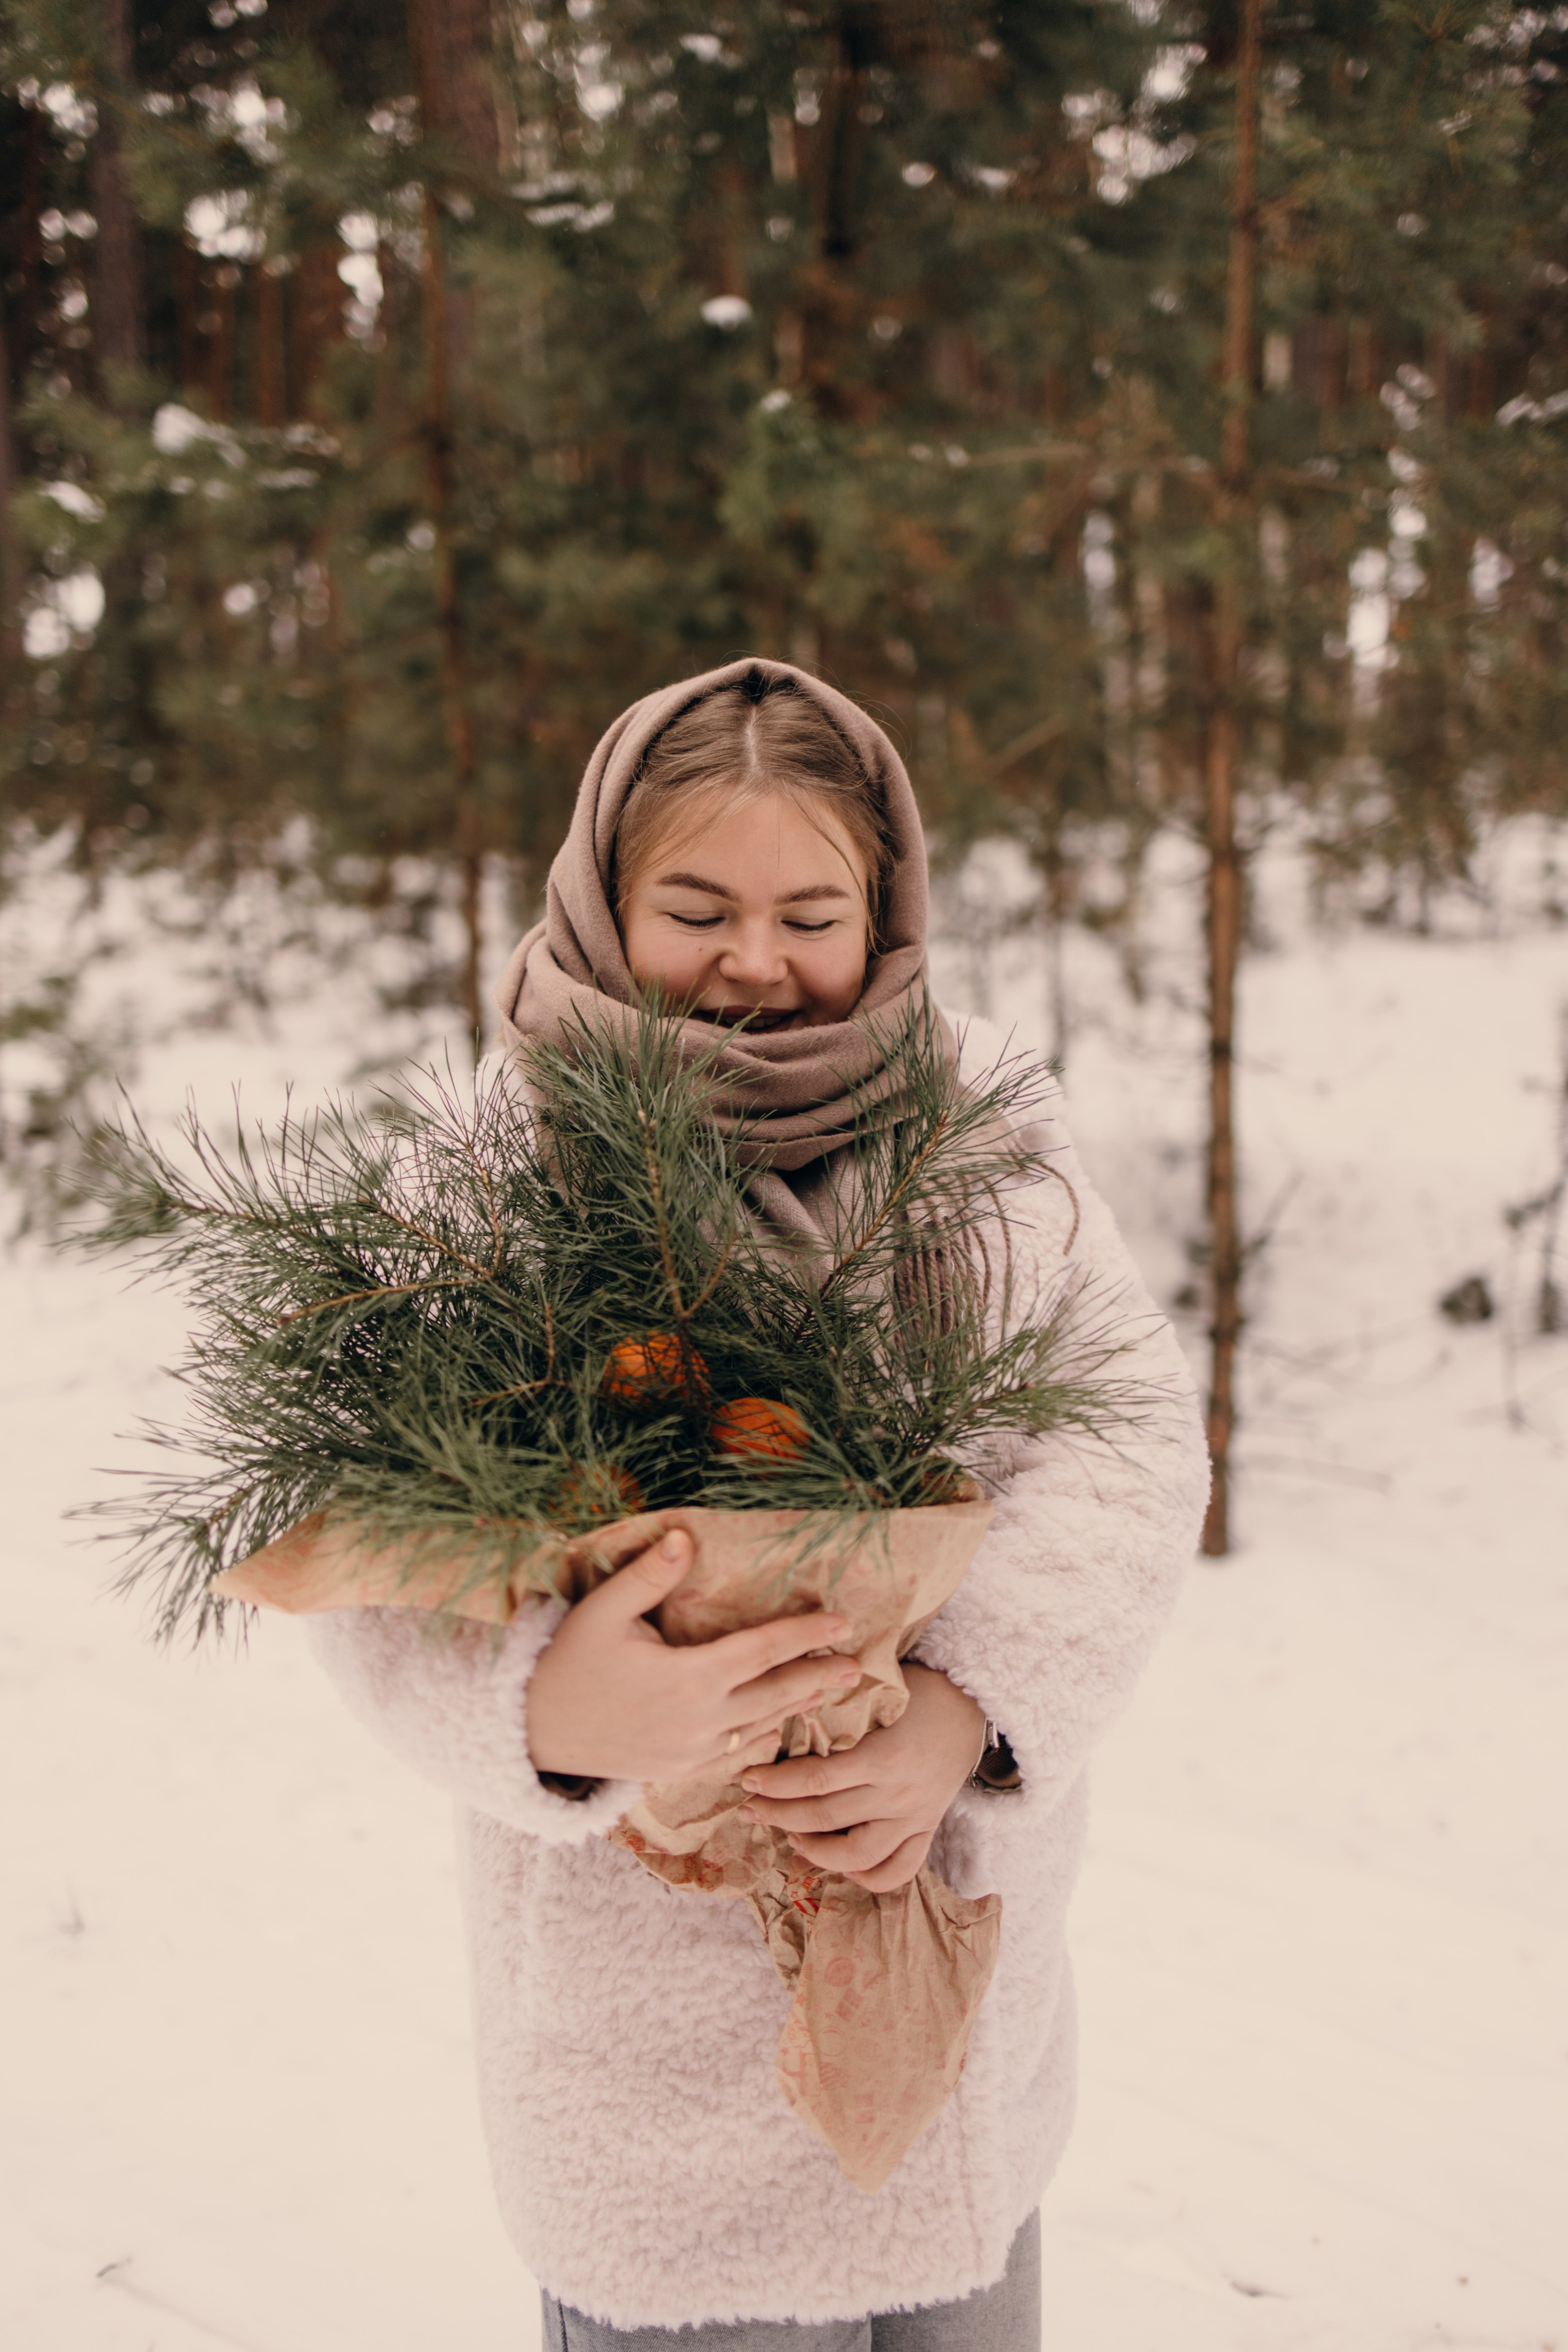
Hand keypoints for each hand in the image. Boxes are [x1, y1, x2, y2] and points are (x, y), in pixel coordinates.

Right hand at [525, 1527, 861, 1785]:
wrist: (532, 1732)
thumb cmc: (567, 1663)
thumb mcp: (602, 1611)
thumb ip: (649, 1575)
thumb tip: (687, 1536)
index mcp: (689, 1677)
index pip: (763, 1650)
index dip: (805, 1635)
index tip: (842, 1623)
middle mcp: (700, 1719)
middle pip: (775, 1694)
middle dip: (817, 1676)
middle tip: (856, 1665)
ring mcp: (692, 1751)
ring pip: (761, 1728)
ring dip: (796, 1708)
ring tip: (828, 1693)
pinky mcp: (678, 1771)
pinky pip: (735, 1754)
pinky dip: (762, 1738)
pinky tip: (776, 1727)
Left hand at [736, 1663, 986, 1891]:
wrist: (973, 1702)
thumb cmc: (917, 1689)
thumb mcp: (877, 1690)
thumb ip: (836, 1708)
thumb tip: (780, 1713)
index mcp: (883, 1755)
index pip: (816, 1779)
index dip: (776, 1784)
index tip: (748, 1780)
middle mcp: (897, 1793)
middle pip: (825, 1818)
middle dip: (778, 1815)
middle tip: (751, 1808)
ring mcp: (914, 1817)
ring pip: (856, 1856)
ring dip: (815, 1851)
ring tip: (791, 1834)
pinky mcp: (926, 1830)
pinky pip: (896, 1871)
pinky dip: (864, 1876)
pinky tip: (838, 1861)